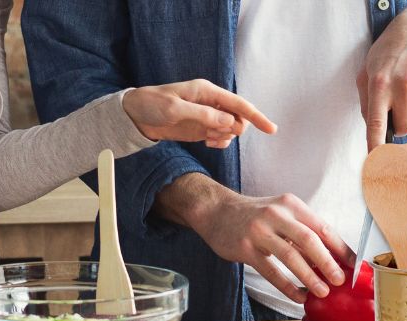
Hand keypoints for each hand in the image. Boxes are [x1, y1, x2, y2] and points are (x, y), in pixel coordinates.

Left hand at [123, 79, 277, 148]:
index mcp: (207, 91)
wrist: (135, 115)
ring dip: (224, 137)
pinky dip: (219, 142)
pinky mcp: (202, 128)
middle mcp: (211, 103)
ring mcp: (207, 116)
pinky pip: (221, 137)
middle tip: (213, 135)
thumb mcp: (175, 110)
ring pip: (231, 129)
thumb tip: (229, 122)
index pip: (238, 104)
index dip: (256, 116)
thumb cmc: (152, 105)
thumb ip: (203, 116)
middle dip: (233, 130)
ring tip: (206, 139)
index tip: (271, 129)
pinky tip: (207, 143)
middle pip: (239, 118)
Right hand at [154, 174, 353, 302]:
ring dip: (309, 277)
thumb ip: (302, 231)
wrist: (216, 211)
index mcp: (291, 204)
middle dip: (328, 263)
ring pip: (290, 256)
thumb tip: (332, 258)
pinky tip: (298, 297)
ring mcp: (259, 231)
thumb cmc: (255, 216)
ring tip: (322, 292)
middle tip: (340, 281)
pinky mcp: (245, 248)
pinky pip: (270, 271)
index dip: (340, 247)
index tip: (353, 265)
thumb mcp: (281, 214)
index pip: (322, 227)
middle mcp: (276, 214)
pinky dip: (286, 286)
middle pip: (309, 240)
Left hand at [357, 5, 406, 148]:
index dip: (376, 145)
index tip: (375, 160)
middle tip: (395, 112)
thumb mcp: (367, 70)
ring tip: (406, 88)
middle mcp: (402, 86)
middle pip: (405, 128)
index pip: (376, 123)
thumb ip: (365, 100)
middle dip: (399, 127)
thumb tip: (371, 128)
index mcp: (379, 84)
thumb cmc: (389, 51)